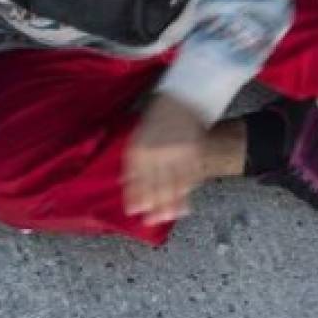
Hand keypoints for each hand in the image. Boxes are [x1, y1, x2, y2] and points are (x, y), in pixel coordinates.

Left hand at [123, 93, 206, 225]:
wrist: (182, 96)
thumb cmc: (158, 116)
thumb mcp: (139, 134)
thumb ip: (133, 158)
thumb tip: (124, 181)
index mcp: (140, 147)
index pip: (135, 177)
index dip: (134, 195)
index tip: (134, 211)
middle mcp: (157, 152)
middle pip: (154, 184)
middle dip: (153, 205)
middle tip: (151, 221)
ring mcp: (176, 153)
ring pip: (173, 184)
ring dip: (170, 203)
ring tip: (168, 217)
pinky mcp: (193, 152)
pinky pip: (189, 176)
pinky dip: (186, 192)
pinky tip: (185, 204)